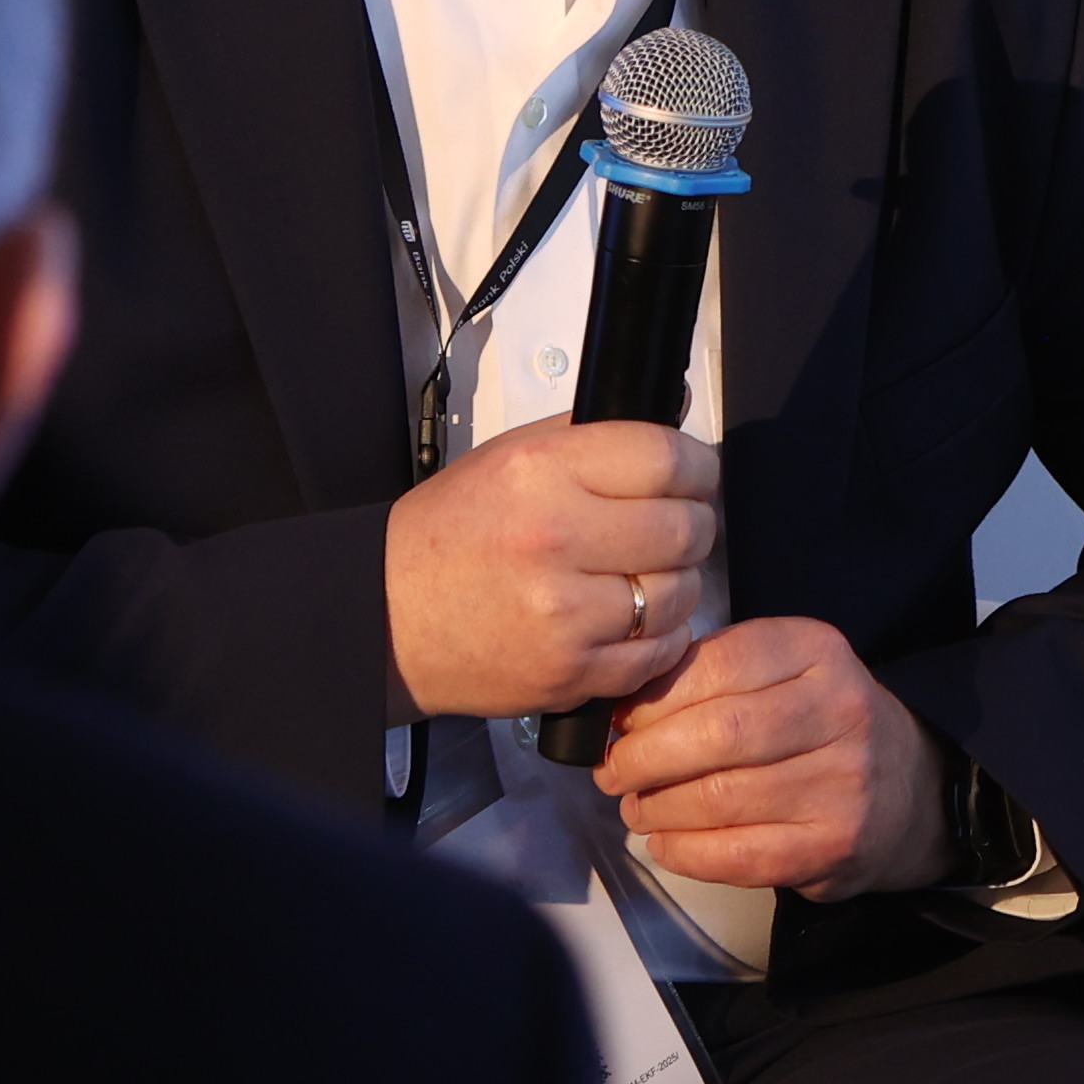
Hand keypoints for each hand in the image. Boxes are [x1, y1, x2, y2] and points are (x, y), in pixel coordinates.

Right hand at [383, 418, 716, 721]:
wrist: (386, 618)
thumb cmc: (448, 536)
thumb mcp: (508, 457)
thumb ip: (589, 433)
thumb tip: (668, 411)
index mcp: (541, 472)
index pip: (666, 457)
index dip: (697, 467)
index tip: (695, 476)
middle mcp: (555, 539)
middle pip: (685, 527)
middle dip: (693, 524)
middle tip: (672, 528)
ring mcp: (565, 613)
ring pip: (680, 593)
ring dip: (676, 584)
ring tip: (643, 576)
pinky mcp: (571, 671)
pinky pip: (657, 652)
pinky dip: (657, 638)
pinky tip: (628, 620)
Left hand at [600, 616, 951, 899]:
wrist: (906, 790)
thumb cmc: (816, 725)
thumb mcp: (780, 673)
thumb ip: (708, 677)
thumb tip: (619, 709)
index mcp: (818, 652)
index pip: (718, 665)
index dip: (653, 700)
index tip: (619, 724)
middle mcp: (841, 710)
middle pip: (718, 733)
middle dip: (645, 758)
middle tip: (614, 773)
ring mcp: (844, 782)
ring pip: (721, 798)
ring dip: (658, 809)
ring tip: (639, 809)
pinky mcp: (834, 845)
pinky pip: (738, 855)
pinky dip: (685, 852)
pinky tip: (667, 844)